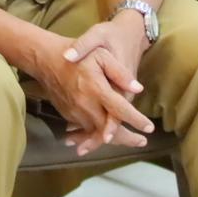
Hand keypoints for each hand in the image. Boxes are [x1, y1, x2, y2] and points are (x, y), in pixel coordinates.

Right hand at [34, 24, 153, 156]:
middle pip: (110, 131)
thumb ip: (120, 72)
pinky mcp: (68, 116)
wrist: (47, 60)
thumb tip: (138, 88)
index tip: (149, 128)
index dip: (136, 121)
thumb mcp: (102, 55)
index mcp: (96, 89)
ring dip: (114, 140)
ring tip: (130, 141)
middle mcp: (85, 105)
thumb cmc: (79, 55)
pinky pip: (85, 131)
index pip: (120, 110)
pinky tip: (106, 139)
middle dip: (128, 139)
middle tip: (143, 141)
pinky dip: (97, 137)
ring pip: (97, 134)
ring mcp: (75, 113)